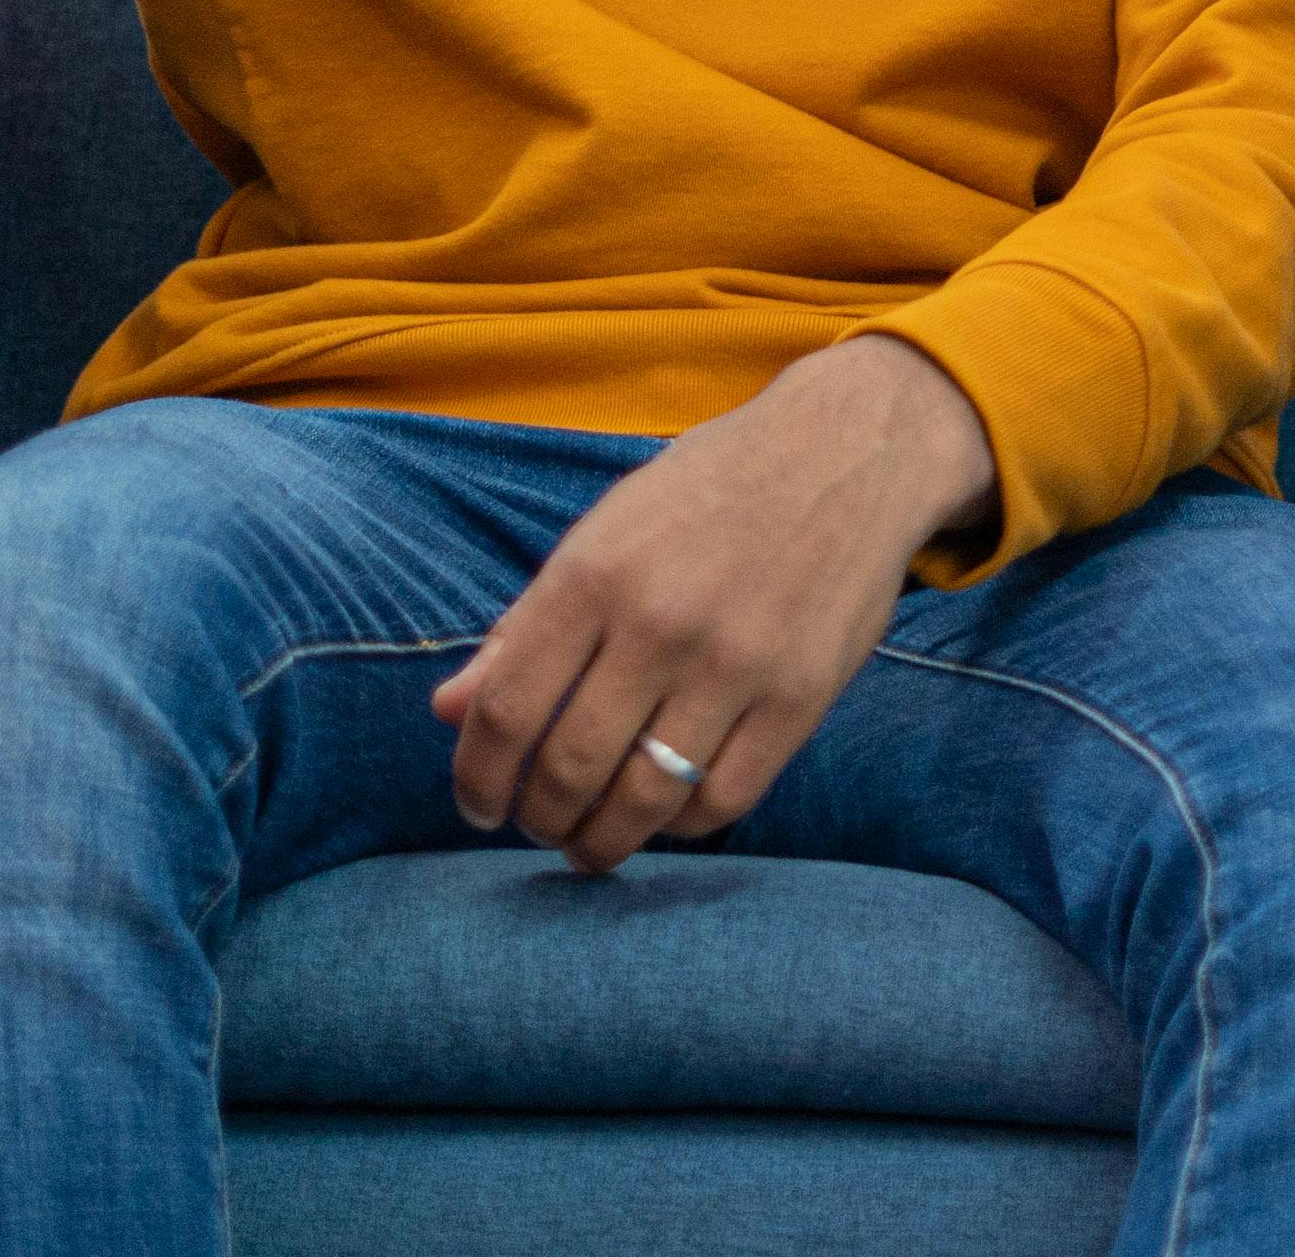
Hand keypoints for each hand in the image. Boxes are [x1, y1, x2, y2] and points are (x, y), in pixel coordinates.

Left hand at [435, 334, 997, 872]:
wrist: (846, 451)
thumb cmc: (709, 490)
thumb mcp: (605, 532)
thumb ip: (525, 624)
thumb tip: (447, 711)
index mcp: (595, 573)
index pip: (507, 708)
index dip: (478, 777)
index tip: (478, 804)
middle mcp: (660, 622)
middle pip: (568, 769)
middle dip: (537, 818)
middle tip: (537, 824)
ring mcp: (735, 664)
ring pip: (643, 800)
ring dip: (601, 841)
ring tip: (589, 842)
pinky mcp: (800, 697)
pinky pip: (723, 800)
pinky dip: (681, 825)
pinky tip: (666, 812)